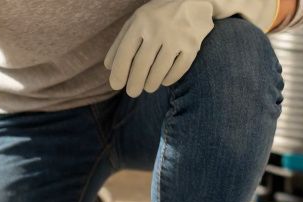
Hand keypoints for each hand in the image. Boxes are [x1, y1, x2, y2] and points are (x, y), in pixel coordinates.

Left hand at [106, 0, 278, 96]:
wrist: (193, 0)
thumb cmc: (158, 14)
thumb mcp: (137, 20)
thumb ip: (121, 41)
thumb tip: (109, 67)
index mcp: (141, 22)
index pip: (125, 52)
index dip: (119, 72)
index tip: (116, 86)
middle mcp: (158, 29)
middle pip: (142, 65)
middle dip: (134, 83)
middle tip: (132, 92)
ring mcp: (177, 37)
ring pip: (159, 70)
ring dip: (151, 83)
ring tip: (148, 87)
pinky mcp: (193, 45)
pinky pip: (178, 69)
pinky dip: (169, 79)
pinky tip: (164, 81)